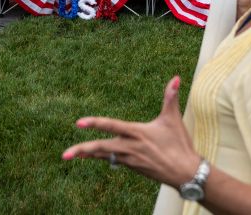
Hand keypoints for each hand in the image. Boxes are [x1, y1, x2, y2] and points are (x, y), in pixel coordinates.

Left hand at [61, 76, 201, 188]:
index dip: (95, 123)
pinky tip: (95, 155)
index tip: (79, 123)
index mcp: (137, 133)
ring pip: (104, 156)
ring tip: (72, 154)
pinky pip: (114, 161)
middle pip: (101, 148)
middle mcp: (130, 147)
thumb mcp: (173, 119)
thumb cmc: (180, 145)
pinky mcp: (133, 167)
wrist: (185, 173)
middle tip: (64, 155)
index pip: (111, 126)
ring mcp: (130, 159)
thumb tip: (176, 77)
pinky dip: (103, 157)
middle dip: (82, 150)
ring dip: (88, 154)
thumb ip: (170, 97)